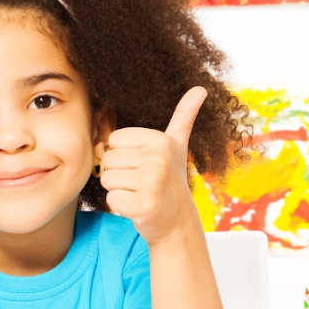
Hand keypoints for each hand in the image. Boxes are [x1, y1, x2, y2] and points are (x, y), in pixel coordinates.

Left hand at [99, 86, 206, 244]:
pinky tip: (138, 207)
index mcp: (161, 140)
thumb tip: (200, 88)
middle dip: (119, 174)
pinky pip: (111, 200)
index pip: (114, 140)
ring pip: (107, 179)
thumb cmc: (170, 178)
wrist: (177, 220)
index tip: (142, 165)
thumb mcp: (177, 145)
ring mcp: (152, 183)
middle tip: (140, 182)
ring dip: (118, 190)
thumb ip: (184, 116)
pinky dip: (120, 206)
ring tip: (139, 193)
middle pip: (108, 160)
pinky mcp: (144, 206)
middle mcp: (158, 159)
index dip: (123, 155)